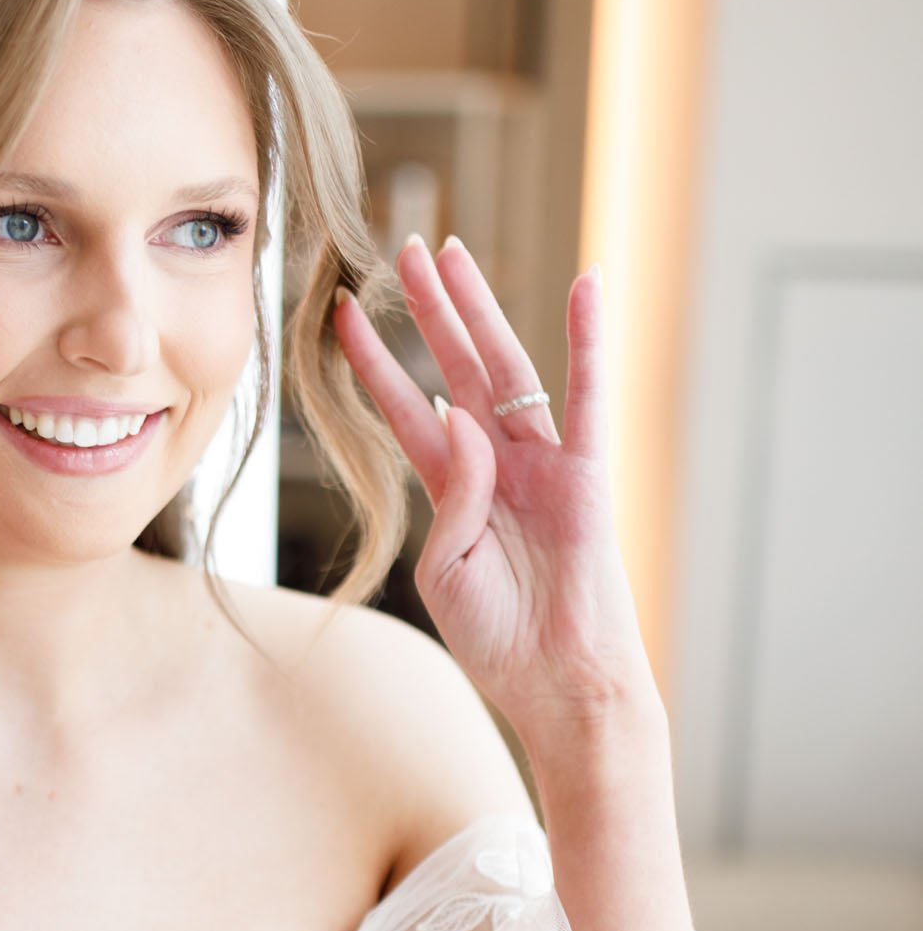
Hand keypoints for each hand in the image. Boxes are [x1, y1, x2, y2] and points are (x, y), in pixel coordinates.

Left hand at [331, 235, 660, 746]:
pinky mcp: (586, 471)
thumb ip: (449, 493)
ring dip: (478, 309)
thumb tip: (458, 415)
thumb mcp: (446, 569)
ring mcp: (542, 462)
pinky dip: (590, 339)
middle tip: (405, 248)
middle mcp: (496, 465)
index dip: (373, 363)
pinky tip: (587, 285)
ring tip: (452, 252)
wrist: (558, 682)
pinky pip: (588, 394)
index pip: (405, 409)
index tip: (341, 314)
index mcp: (453, 491)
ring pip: (507, 367)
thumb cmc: (500, 640)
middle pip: (456, 367)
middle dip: (430, 309)